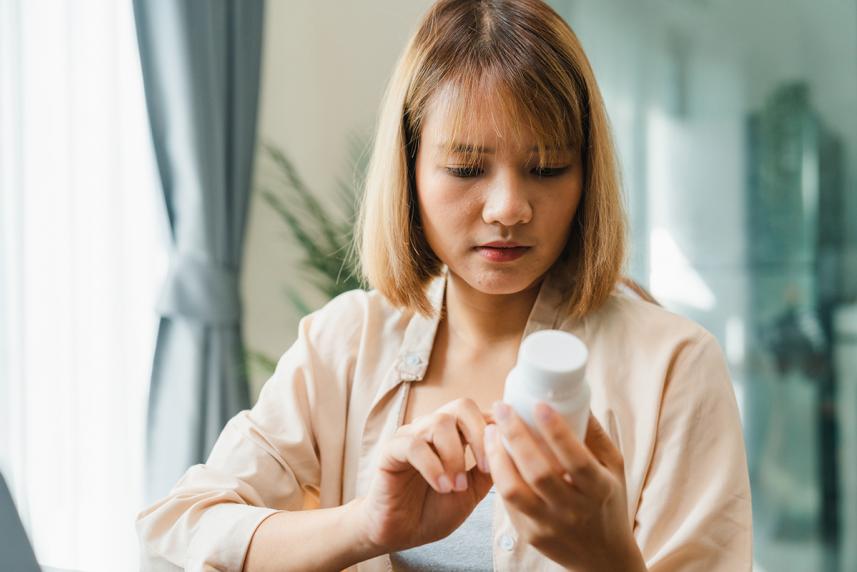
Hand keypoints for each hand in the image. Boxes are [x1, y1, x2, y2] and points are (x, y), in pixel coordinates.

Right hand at [356, 398, 494, 553]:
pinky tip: (441, 487)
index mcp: (454, 435)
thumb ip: (489, 469)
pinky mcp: (391, 451)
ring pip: (439, 423)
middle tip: (485, 467)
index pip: (479, 413)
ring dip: (455, 456)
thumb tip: (513, 447)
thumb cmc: (432, 511)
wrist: (399, 534)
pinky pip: (413, 445)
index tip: (508, 454)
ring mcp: (410, 436)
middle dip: (479, 434)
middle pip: (461, 406)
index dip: (497, 428)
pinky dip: (433, 466)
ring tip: (457, 487)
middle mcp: (432, 429)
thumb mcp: (471, 492)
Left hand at [484, 402, 646, 571]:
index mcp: (599, 490)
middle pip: (538, 472)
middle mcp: (574, 511)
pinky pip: (508, 502)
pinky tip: (495, 454)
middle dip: (516, 435)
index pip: (576, 459)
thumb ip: (596, 435)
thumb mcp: (614, 468)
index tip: (539, 405)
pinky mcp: (530, 535)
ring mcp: (549, 525)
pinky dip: (498, 475)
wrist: (604, 559)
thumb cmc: (608, 502)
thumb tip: (577, 396)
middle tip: (503, 408)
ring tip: (492, 430)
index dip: (556, 431)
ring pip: (513, 490)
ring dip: (498, 456)